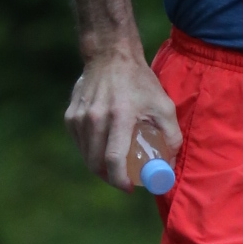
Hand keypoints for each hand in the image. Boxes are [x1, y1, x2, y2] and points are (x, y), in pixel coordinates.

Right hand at [65, 46, 183, 189]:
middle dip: (110, 177)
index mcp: (120, 115)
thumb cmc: (140, 81)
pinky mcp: (71, 116)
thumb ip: (171, 136)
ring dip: (100, 166)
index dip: (120, 179)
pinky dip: (91, 151)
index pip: (114, 158)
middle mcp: (95, 117)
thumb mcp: (164, 105)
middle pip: (96, 163)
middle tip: (123, 178)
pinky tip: (103, 145)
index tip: (129, 187)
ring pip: (86, 156)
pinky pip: (80, 144)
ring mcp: (80, 117)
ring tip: (115, 163)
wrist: (110, 55)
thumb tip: (170, 164)